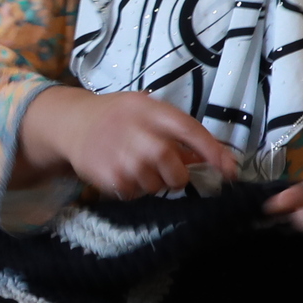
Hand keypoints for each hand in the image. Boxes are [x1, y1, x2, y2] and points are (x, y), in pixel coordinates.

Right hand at [17, 87, 238, 200]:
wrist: (72, 123)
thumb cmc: (118, 118)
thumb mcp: (147, 112)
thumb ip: (178, 133)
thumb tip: (212, 158)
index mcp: (150, 109)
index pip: (190, 131)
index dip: (213, 152)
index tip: (231, 171)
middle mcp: (135, 130)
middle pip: (172, 164)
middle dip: (177, 175)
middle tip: (170, 173)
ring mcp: (120, 154)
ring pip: (154, 183)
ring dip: (153, 182)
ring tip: (138, 168)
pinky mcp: (107, 175)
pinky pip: (135, 193)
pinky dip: (134, 189)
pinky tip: (122, 173)